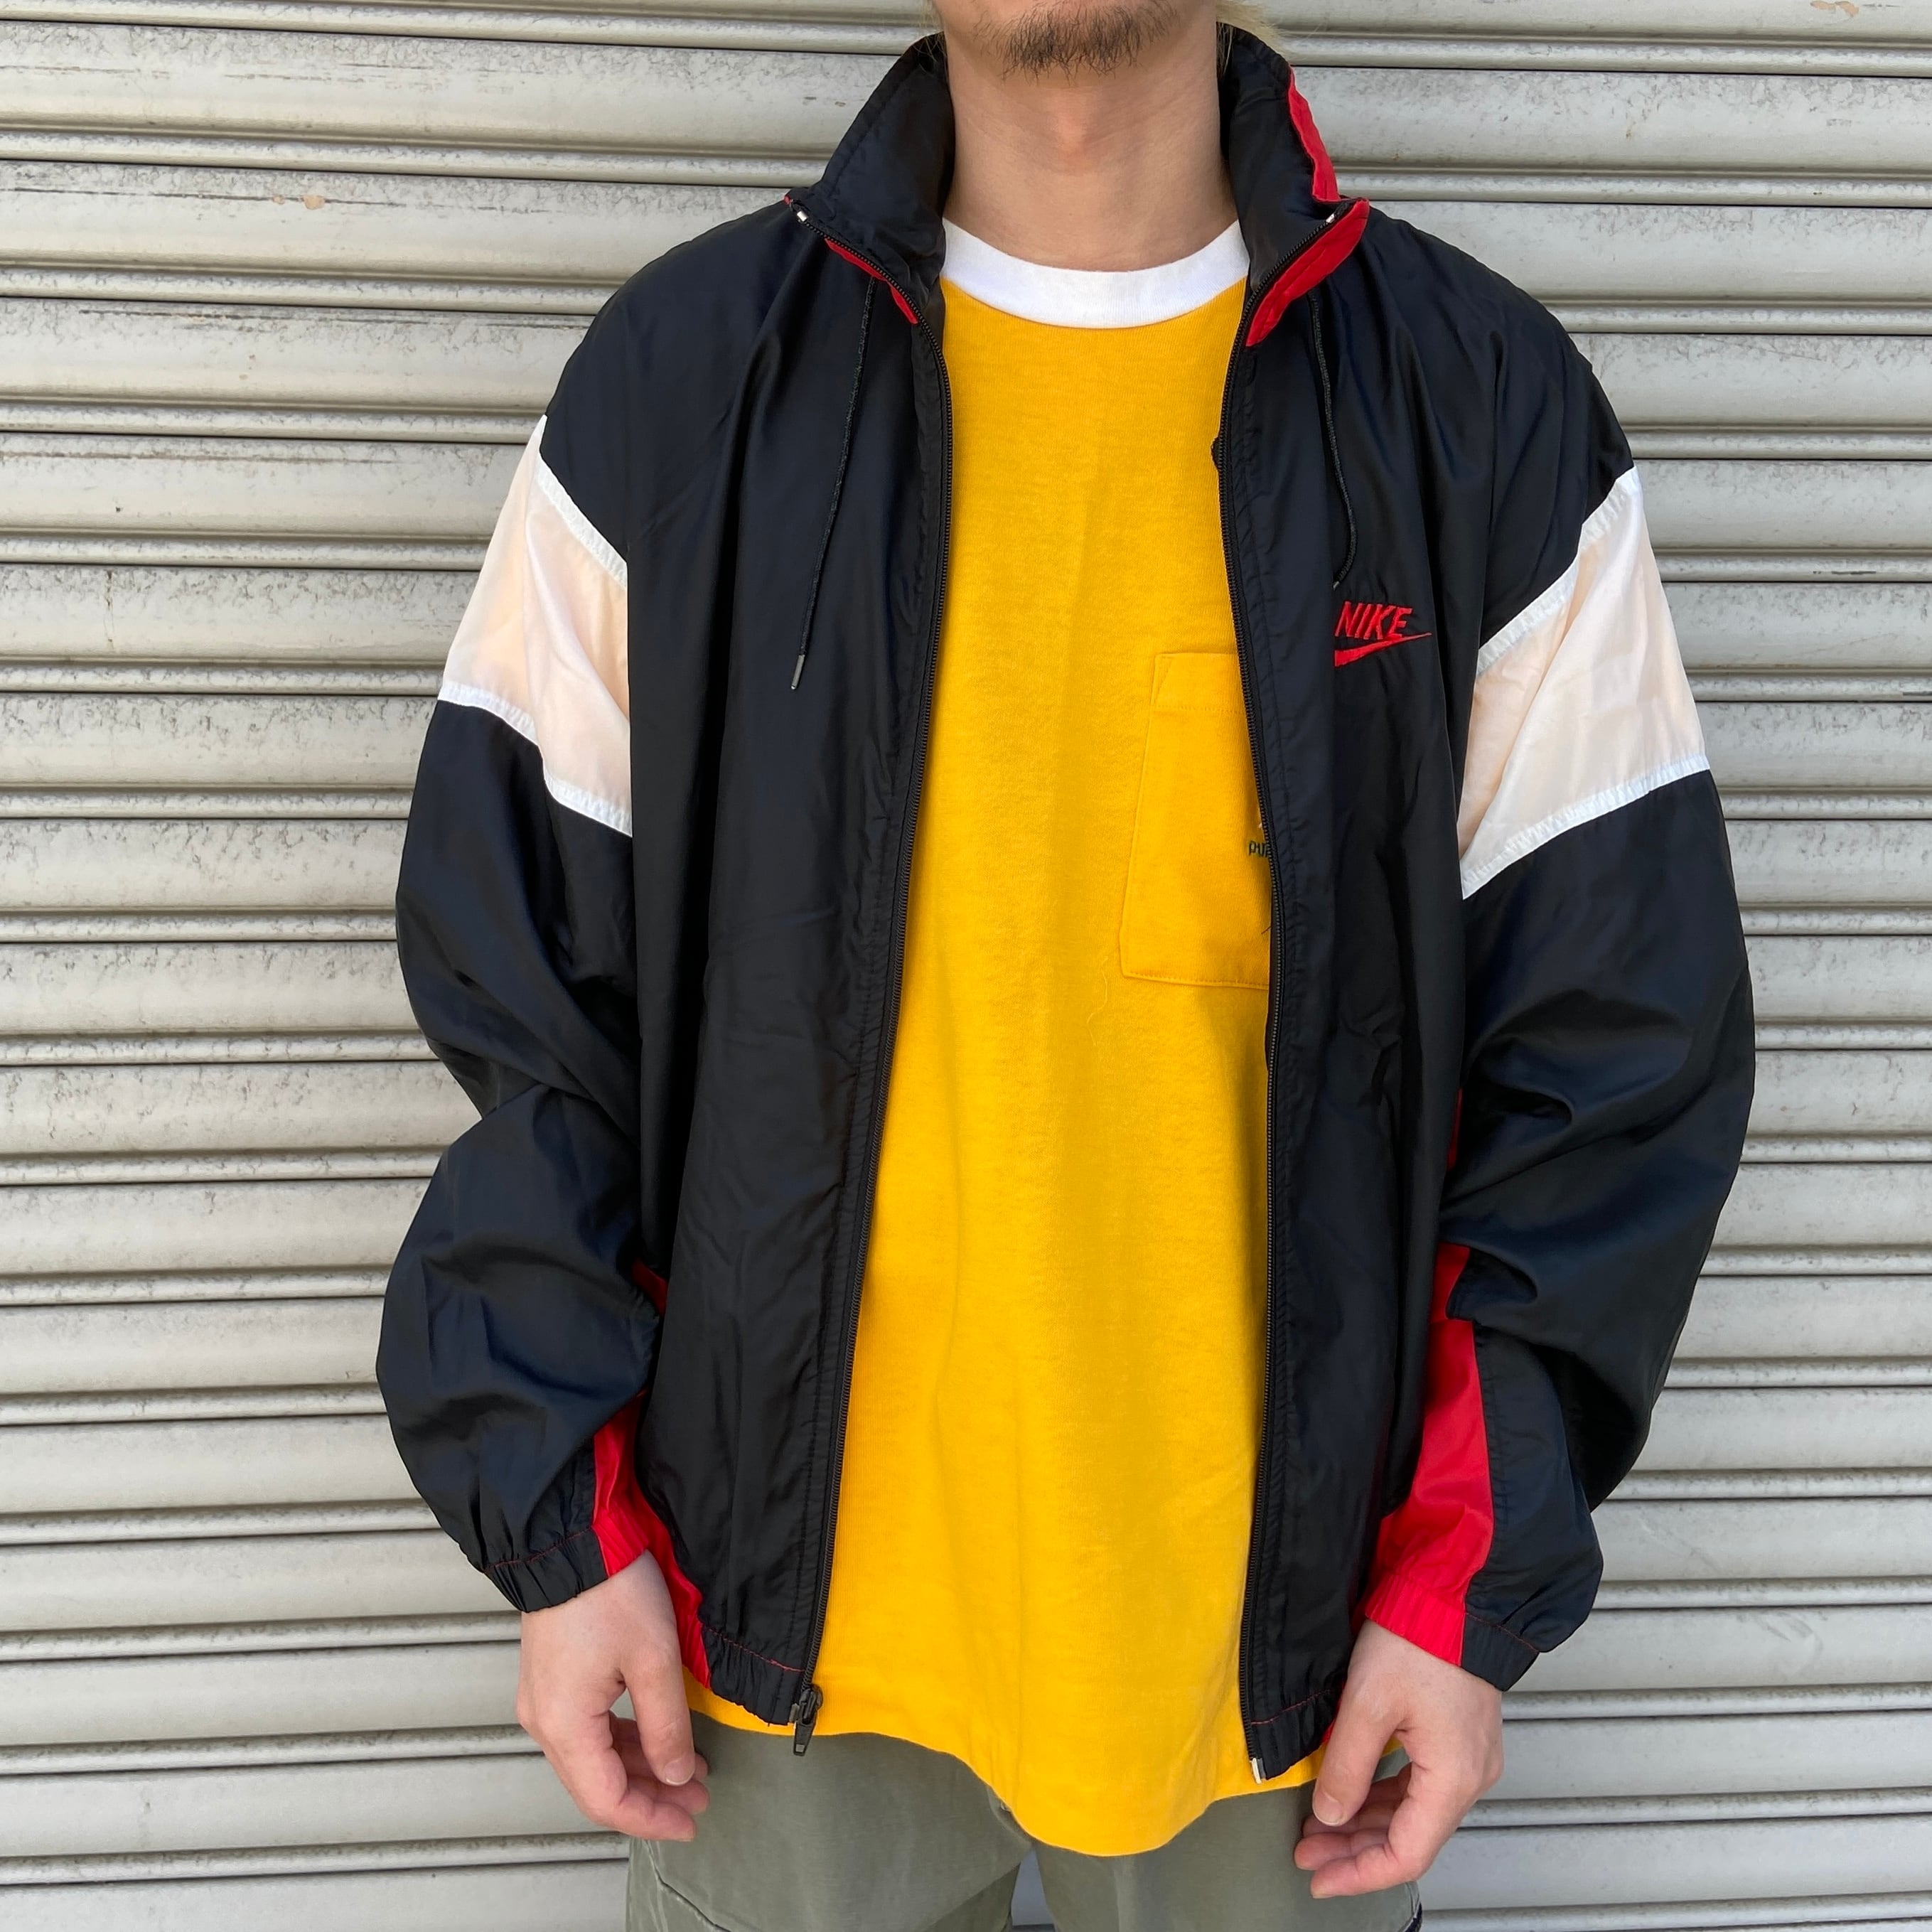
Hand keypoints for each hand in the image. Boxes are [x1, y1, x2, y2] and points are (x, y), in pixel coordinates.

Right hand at [516, 1553, 709, 1838]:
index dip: (650, 1819)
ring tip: (689, 1769)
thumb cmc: (612, 1592)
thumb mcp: (654, 1661)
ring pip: (593, 1757)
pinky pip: (588, 1728)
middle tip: (699, 1797)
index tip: (690, 1822)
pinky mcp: (552, 1677)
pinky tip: (657, 1737)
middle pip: (596, 1784)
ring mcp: (544, 1698)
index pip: (606, 1800)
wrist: (572, 1536)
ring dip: (640, 1767)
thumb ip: (667, 1727)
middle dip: (650, 1796)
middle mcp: (544, 1721)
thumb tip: (675, 1777)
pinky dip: (624, 1740)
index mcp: (564, 1726)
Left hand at [1294, 1618, 1502, 1897]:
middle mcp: (1470, 1776)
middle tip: (1306, 1851)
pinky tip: (1351, 1794)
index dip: (1359, 1874)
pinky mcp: (1459, 1735)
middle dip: (1355, 1850)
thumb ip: (1347, 1766)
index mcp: (1453, 1778)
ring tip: (1319, 1827)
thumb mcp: (1367, 1703)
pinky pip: (1419, 1784)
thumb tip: (1330, 1816)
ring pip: (1413, 1811)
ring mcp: (1468, 1756)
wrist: (1454, 1593)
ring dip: (1366, 1823)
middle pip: (1410, 1837)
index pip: (1406, 1855)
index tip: (1319, 1878)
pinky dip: (1384, 1795)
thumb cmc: (1417, 1640)